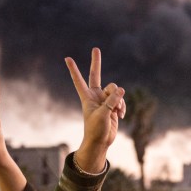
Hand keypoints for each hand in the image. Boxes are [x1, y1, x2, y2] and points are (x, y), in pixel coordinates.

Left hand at [64, 47, 125, 173]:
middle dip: (96, 62)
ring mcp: (105, 100)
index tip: (67, 58)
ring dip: (118, 100)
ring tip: (116, 112)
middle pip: (96, 75)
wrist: (101, 142)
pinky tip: (121, 115)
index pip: (79, 80)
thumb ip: (112, 101)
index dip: (74, 69)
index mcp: (87, 97)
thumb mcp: (103, 114)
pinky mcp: (113, 106)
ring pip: (115, 90)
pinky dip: (122, 106)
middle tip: (96, 49)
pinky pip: (121, 99)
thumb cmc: (96, 130)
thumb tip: (121, 89)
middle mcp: (95, 96)